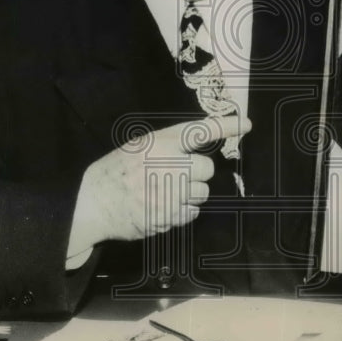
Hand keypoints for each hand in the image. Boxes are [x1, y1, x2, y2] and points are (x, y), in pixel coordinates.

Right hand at [68, 116, 251, 251]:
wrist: (95, 203)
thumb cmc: (117, 171)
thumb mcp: (139, 146)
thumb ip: (168, 145)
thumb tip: (199, 144)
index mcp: (160, 143)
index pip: (200, 131)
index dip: (226, 127)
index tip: (246, 124)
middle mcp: (170, 165)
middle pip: (207, 168)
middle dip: (197, 172)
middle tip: (177, 174)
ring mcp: (171, 192)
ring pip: (203, 192)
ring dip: (192, 193)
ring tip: (168, 192)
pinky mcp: (170, 216)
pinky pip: (193, 212)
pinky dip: (184, 210)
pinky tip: (165, 205)